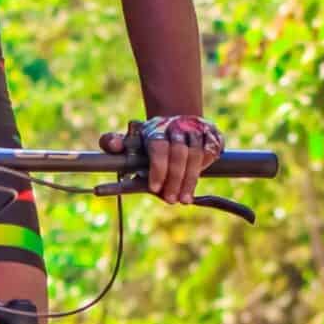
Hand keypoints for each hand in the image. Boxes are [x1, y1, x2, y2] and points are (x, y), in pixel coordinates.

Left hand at [99, 113, 223, 203]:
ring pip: (197, 154)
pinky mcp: (212, 132)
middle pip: (179, 153)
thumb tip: (111, 144)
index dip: (158, 168)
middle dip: (175, 179)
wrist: (176, 123)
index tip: (155, 188)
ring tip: (184, 198)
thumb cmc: (149, 139)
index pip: (159, 147)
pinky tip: (195, 182)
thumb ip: (114, 142)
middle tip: (171, 199)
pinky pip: (212, 150)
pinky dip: (206, 165)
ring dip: (191, 179)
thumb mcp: (130, 140)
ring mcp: (196, 127)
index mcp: (155, 128)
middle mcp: (177, 125)